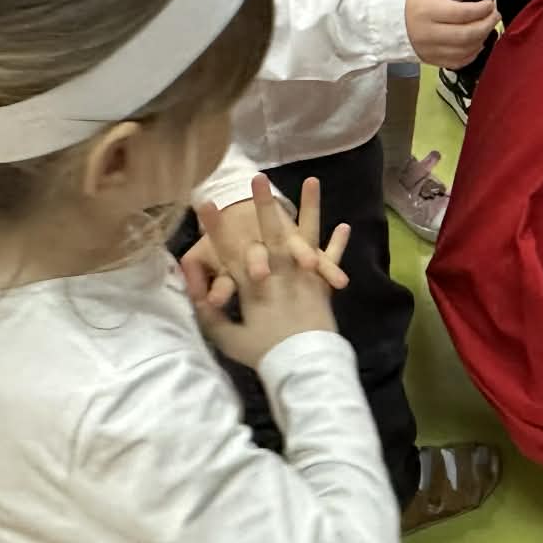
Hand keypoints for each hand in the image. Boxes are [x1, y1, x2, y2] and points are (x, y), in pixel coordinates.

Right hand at [186, 176, 346, 369]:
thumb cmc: (264, 353)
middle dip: (261, 203)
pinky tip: (344, 225)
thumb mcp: (230, 339)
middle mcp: (278, 271)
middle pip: (268, 231)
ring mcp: (302, 273)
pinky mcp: (321, 283)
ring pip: (305, 233)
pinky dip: (338, 243)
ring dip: (310, 206)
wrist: (304, 364)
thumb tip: (197, 299)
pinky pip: (330, 258)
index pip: (228, 249)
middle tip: (256, 178)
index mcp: (251, 283)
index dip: (215, 226)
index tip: (204, 201)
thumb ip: (212, 318)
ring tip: (312, 180)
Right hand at [405, 0, 498, 68]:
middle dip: (487, 24)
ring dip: (483, 38)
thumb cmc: (410, 0)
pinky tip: (477, 41)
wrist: (387, 23)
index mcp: (427, 11)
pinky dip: (474, 52)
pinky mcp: (433, 61)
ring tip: (487, 26)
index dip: (482, 9)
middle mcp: (429, 34)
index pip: (463, 13)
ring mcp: (431, 51)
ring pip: (466, 50)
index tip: (491, 3)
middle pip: (467, 34)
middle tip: (495, 15)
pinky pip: (459, 61)